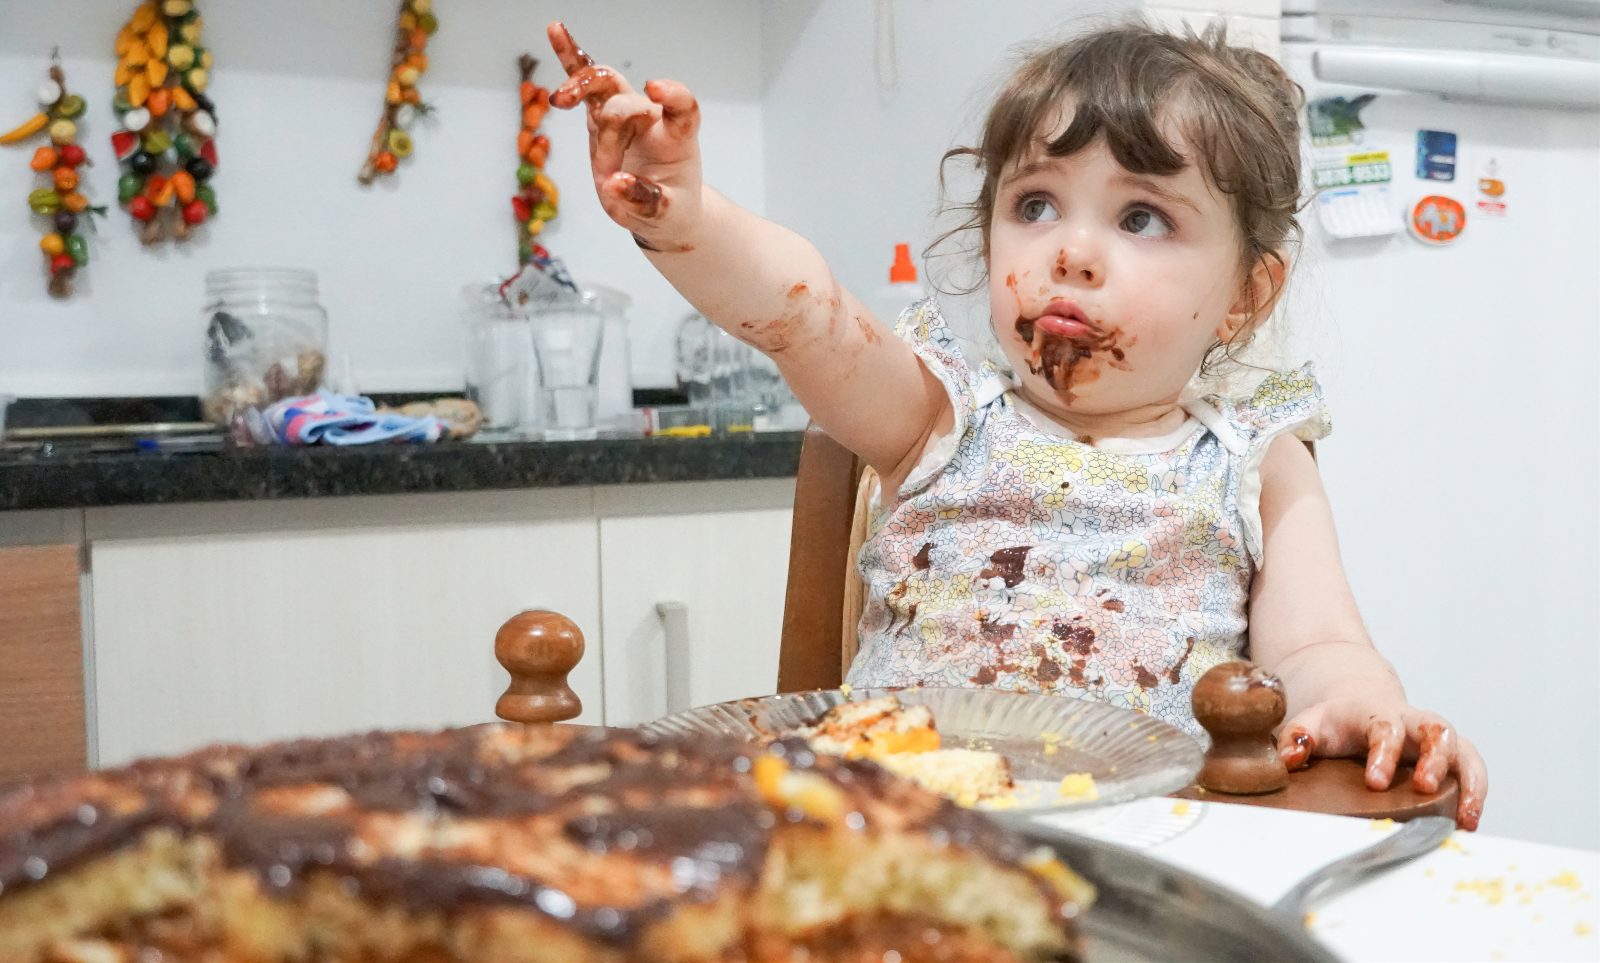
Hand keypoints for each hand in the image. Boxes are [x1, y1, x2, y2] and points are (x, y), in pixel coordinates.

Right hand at [545, 21, 703, 250]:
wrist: (661, 208)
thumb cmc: (670, 208)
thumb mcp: (665, 215)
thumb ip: (645, 200)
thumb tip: (615, 184)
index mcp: (677, 140)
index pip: (683, 109)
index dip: (673, 95)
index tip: (655, 88)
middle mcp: (651, 119)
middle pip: (629, 100)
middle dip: (614, 119)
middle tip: (606, 165)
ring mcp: (624, 114)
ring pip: (603, 83)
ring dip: (581, 85)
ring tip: (560, 100)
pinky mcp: (600, 117)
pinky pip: (585, 83)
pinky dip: (570, 57)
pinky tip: (555, 29)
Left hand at [1276, 699, 1486, 830]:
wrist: (1363, 705)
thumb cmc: (1337, 722)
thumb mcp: (1312, 722)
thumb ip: (1298, 736)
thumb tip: (1289, 758)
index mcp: (1376, 714)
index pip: (1384, 727)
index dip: (1383, 753)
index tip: (1375, 782)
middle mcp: (1413, 722)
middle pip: (1436, 729)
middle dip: (1434, 758)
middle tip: (1423, 787)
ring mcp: (1436, 739)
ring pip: (1464, 750)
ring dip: (1469, 782)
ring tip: (1465, 816)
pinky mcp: (1452, 756)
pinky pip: (1473, 769)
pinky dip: (1476, 793)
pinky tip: (1469, 822)